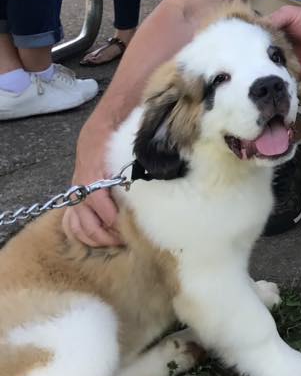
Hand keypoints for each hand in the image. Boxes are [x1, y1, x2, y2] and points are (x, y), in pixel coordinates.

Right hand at [62, 124, 123, 246]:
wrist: (98, 133)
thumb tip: (153, 189)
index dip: (118, 225)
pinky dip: (81, 234)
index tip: (133, 232)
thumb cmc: (114, 145)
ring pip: (78, 228)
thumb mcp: (126, 159)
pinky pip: (71, 222)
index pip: (104, 212)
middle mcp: (80, 193)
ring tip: (113, 242)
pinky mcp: (74, 198)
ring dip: (95, 239)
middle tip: (126, 241)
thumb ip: (135, 176)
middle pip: (90, 226)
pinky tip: (95, 240)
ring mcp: (74, 197)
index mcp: (92, 183)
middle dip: (108, 237)